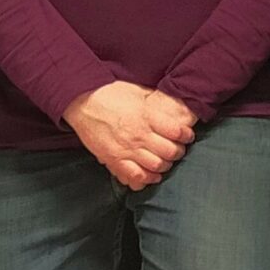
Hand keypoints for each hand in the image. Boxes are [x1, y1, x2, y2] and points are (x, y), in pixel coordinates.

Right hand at [64, 81, 194, 188]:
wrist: (82, 101)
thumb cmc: (109, 93)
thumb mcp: (136, 91)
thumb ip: (153, 101)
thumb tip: (170, 103)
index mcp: (146, 115)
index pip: (177, 131)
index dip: (186, 135)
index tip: (187, 136)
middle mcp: (139, 134)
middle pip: (170, 151)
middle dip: (178, 152)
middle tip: (177, 150)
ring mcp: (127, 148)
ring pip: (156, 165)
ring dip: (165, 166)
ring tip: (165, 161)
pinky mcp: (114, 159)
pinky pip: (136, 175)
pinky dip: (147, 178)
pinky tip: (151, 175)